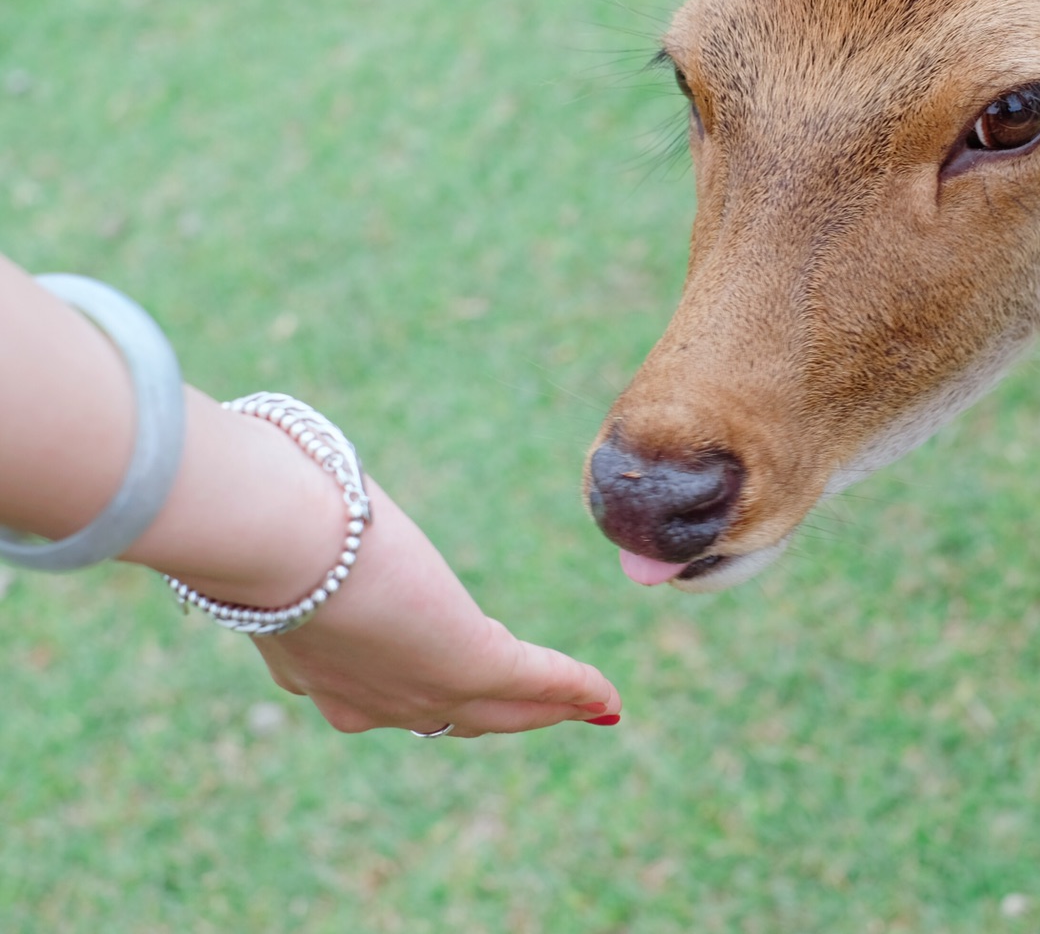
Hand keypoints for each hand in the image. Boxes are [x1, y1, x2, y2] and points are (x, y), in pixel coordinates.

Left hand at [248, 477, 621, 736]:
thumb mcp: (290, 546)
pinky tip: (606, 698)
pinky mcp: (470, 664)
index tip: (451, 688)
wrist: (275, 542)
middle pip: (450, 720)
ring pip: (496, 713)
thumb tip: (287, 484)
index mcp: (315, 673)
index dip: (425, 693)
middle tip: (542, 708)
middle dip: (498, 714)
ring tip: (583, 706)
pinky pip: (537, 681)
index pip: (383, 694)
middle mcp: (364, 703)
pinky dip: (575, 689)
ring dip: (543, 708)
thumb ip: (302, 536)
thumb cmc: (269, 524)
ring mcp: (420, 692)